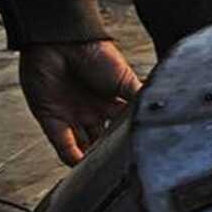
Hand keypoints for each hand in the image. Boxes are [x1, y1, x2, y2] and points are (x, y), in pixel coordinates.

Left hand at [19, 41, 141, 165]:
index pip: (122, 128)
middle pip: (102, 140)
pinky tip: (81, 165)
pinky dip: (71, 156)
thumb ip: (140, 100)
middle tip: (120, 166)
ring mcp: (72, 115)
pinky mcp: (52, 117)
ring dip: (90, 159)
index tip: (138, 153)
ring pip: (82, 145)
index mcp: (112, 101)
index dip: (128, 141)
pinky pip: (62, 142)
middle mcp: (92, 110)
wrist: (63, 41)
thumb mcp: (127, 80)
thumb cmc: (95, 52)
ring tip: (102, 170)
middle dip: (109, 153)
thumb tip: (160, 117)